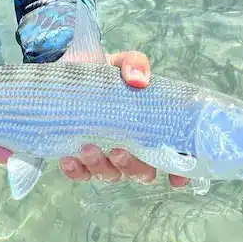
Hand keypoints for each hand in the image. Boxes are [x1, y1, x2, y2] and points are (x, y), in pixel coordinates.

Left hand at [59, 50, 189, 188]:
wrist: (64, 73)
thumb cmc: (100, 74)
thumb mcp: (118, 63)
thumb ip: (133, 64)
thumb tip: (138, 80)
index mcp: (148, 129)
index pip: (172, 157)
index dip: (179, 173)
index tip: (176, 178)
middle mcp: (130, 147)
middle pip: (142, 173)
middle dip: (132, 167)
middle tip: (118, 150)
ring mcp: (105, 156)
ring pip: (111, 175)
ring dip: (102, 167)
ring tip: (87, 147)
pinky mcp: (79, 160)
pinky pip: (80, 174)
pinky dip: (76, 170)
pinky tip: (68, 159)